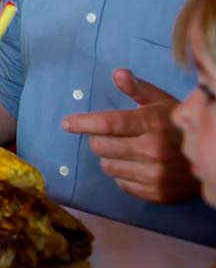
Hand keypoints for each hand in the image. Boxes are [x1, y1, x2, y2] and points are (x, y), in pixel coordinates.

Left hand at [61, 68, 198, 203]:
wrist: (211, 157)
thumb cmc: (179, 127)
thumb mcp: (163, 103)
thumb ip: (138, 89)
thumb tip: (118, 73)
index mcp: (152, 124)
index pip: (107, 124)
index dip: (83, 123)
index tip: (67, 123)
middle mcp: (152, 150)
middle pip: (100, 147)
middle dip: (98, 139)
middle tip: (107, 136)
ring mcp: (155, 174)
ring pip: (107, 166)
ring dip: (110, 158)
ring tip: (125, 150)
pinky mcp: (157, 193)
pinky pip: (122, 184)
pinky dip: (122, 175)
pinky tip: (135, 166)